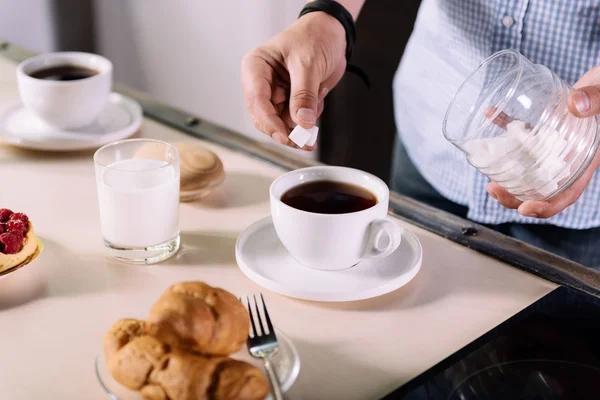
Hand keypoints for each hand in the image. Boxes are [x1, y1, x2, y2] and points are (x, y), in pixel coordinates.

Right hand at [241, 12, 346, 149]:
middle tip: (305, 141)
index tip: (286, 136)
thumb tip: (302, 123)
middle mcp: (261, 83)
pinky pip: (295, 120)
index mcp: (256, 67)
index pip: (256, 101)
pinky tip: (319, 100)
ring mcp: (275, 93)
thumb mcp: (309, 64)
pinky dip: (309, 119)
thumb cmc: (315, 37)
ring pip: (281, 123)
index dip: (270, 122)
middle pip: (265, 118)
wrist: (332, 33)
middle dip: (286, 130)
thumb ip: (304, 95)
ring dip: (300, 125)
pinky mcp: (290, 101)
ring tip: (317, 106)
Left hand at [488, 66, 599, 217]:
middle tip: (492, 189)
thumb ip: (596, 99)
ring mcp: (551, 143)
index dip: (547, 206)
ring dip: (504, 169)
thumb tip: (576, 106)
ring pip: (526, 165)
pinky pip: (520, 130)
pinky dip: (504, 125)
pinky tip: (490, 113)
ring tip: (484, 165)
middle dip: (515, 195)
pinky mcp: (542, 125)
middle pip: (540, 186)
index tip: (524, 209)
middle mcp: (566, 156)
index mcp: (586, 158)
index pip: (568, 193)